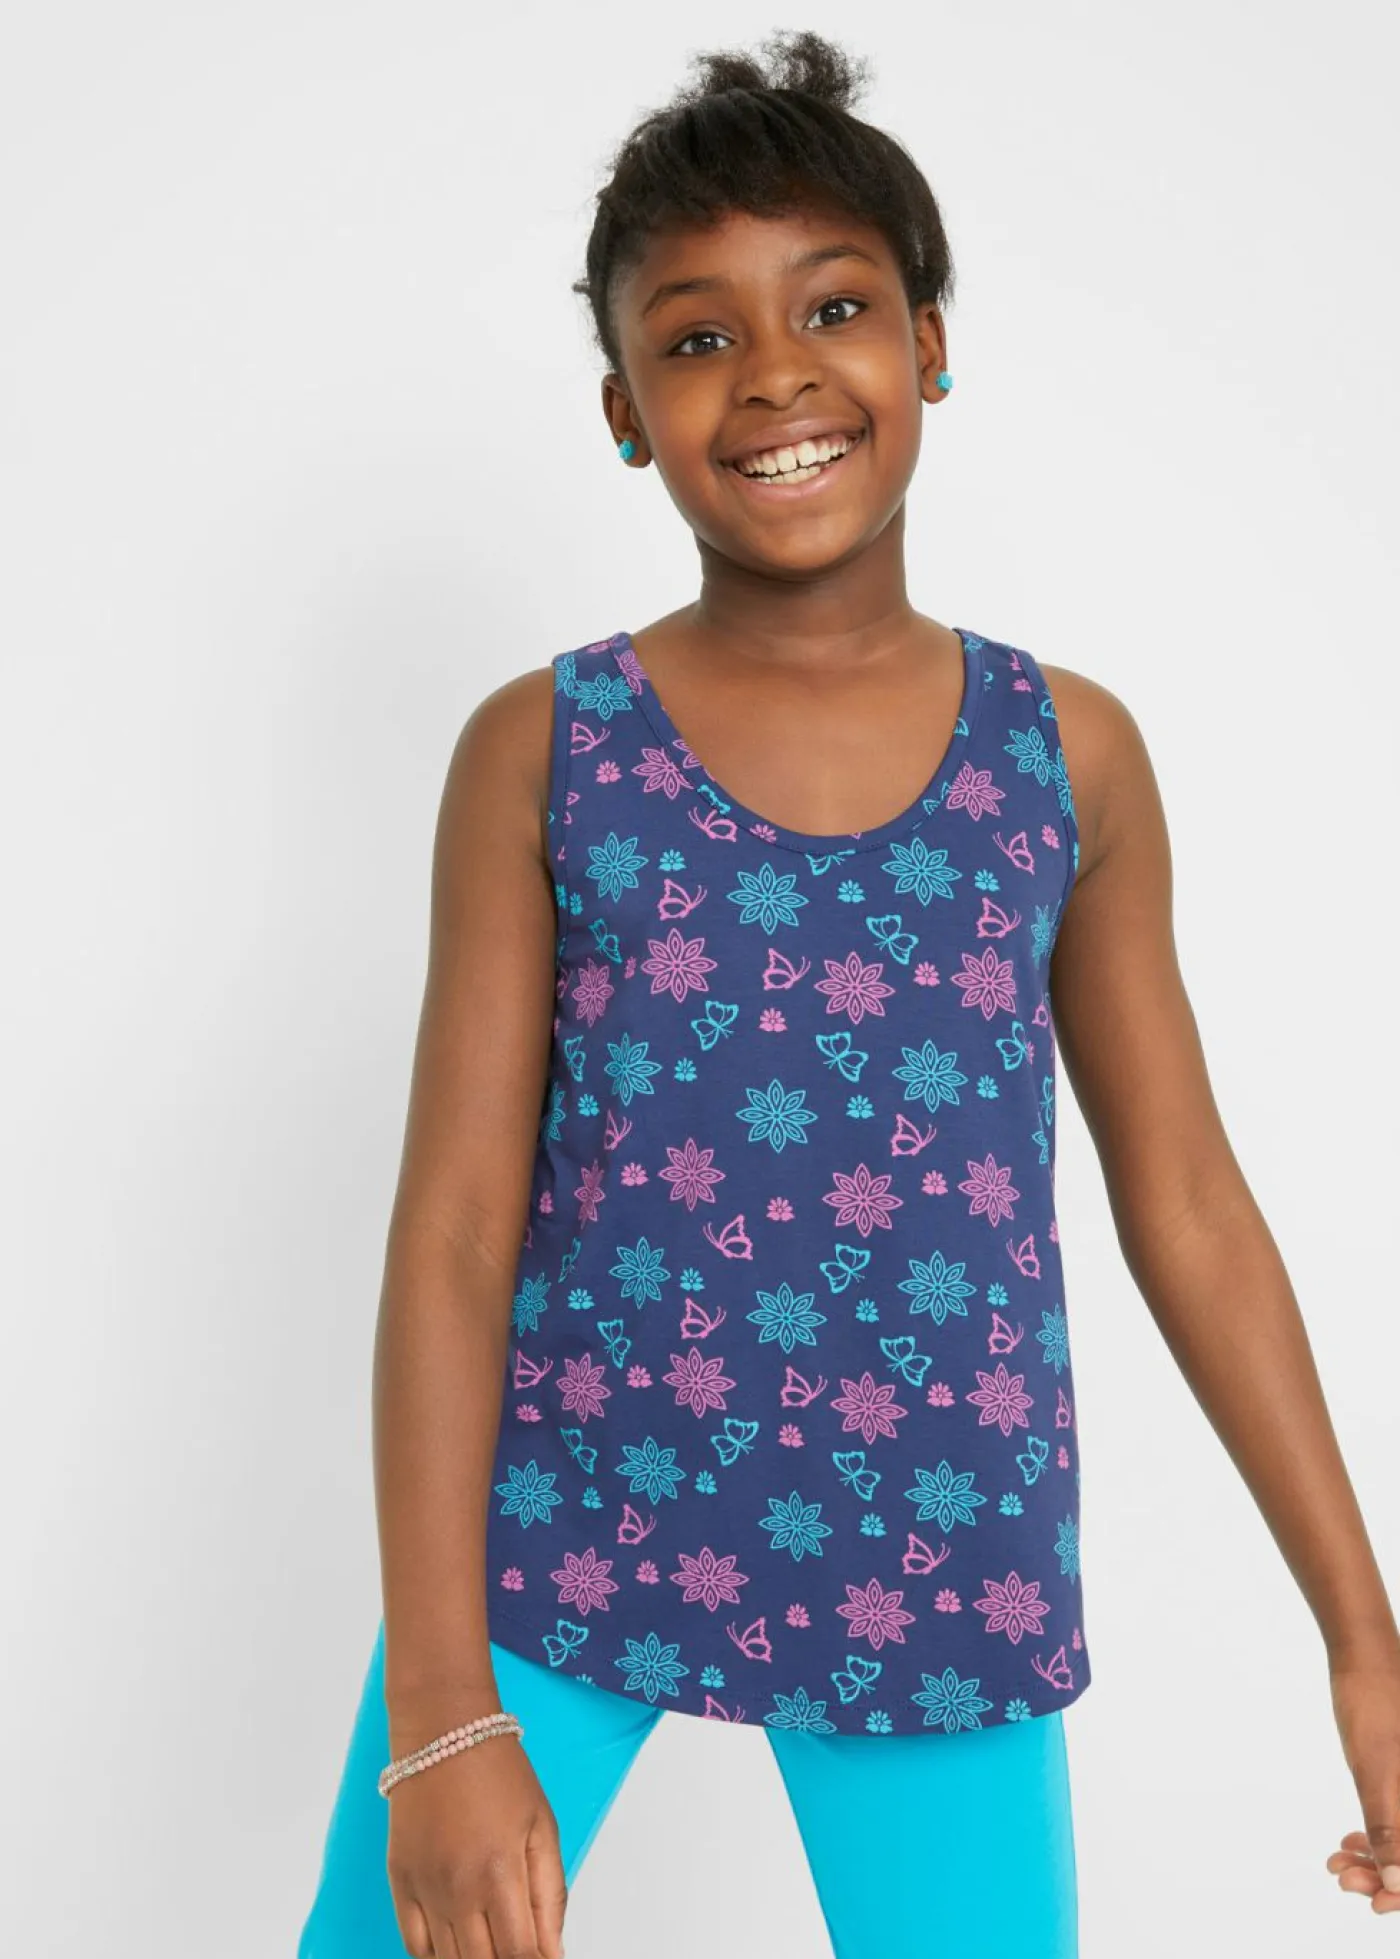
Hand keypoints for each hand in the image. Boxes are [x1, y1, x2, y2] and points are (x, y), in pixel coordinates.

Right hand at [386, 1726, 566, 1958]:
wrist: (444, 1732)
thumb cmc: (499, 1772)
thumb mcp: (542, 1827)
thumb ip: (550, 1896)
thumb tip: (554, 1953)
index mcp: (501, 1873)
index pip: (520, 1955)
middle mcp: (459, 1889)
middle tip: (517, 1946)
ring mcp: (424, 1889)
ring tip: (492, 1944)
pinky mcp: (399, 1883)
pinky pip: (414, 1946)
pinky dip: (436, 1956)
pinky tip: (457, 1944)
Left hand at [1326, 1655, 1399, 1914]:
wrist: (1364, 1659)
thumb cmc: (1374, 1707)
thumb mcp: (1377, 1772)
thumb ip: (1388, 1828)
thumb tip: (1397, 1883)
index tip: (1376, 1904)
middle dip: (1386, 1876)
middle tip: (1345, 1879)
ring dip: (1376, 1859)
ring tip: (1338, 1864)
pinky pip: (1396, 1821)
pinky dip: (1374, 1837)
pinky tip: (1346, 1844)